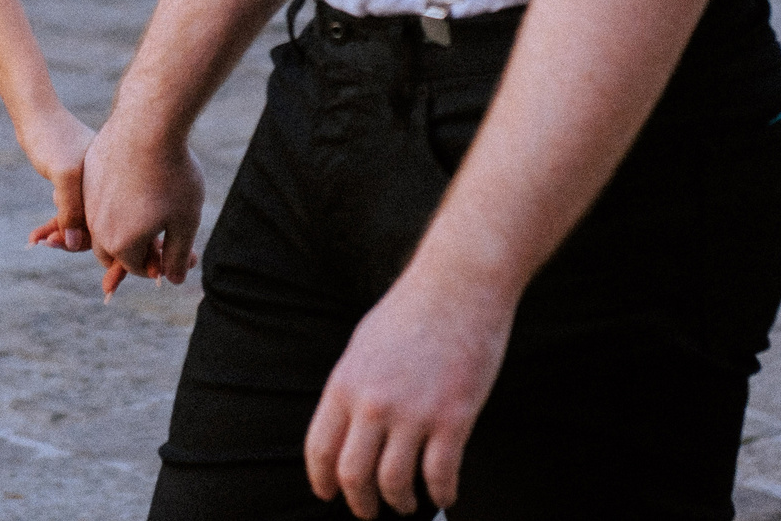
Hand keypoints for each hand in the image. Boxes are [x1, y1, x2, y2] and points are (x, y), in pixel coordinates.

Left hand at [17, 100, 95, 254]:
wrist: (36, 113)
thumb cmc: (52, 138)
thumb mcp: (64, 174)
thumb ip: (71, 209)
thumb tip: (75, 243)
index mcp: (111, 181)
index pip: (110, 224)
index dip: (94, 244)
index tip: (60, 246)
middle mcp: (106, 184)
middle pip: (98, 226)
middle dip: (74, 240)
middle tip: (47, 243)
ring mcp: (92, 184)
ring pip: (82, 221)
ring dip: (60, 233)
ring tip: (36, 239)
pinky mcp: (76, 183)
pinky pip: (70, 211)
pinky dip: (54, 223)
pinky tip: (36, 234)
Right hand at [83, 115, 204, 297]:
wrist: (149, 122)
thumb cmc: (173, 174)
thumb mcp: (186, 221)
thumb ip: (177, 255)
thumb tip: (172, 279)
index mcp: (120, 243)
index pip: (137, 267)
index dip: (157, 263)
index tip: (175, 249)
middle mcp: (97, 225)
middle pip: (113, 250)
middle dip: (134, 249)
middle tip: (158, 236)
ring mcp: (89, 198)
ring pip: (103, 223)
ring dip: (122, 224)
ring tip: (148, 210)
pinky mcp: (88, 173)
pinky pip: (99, 196)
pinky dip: (115, 198)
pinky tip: (137, 183)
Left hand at [305, 261, 515, 516]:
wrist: (460, 283)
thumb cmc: (413, 308)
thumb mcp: (364, 345)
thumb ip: (353, 387)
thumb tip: (348, 428)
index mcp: (345, 384)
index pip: (320, 449)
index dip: (323, 480)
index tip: (329, 493)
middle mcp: (373, 404)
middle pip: (354, 476)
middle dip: (360, 503)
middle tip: (368, 511)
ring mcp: (414, 413)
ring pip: (395, 484)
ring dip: (399, 503)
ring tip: (406, 504)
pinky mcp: (454, 418)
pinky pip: (441, 475)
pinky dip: (442, 494)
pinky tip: (444, 495)